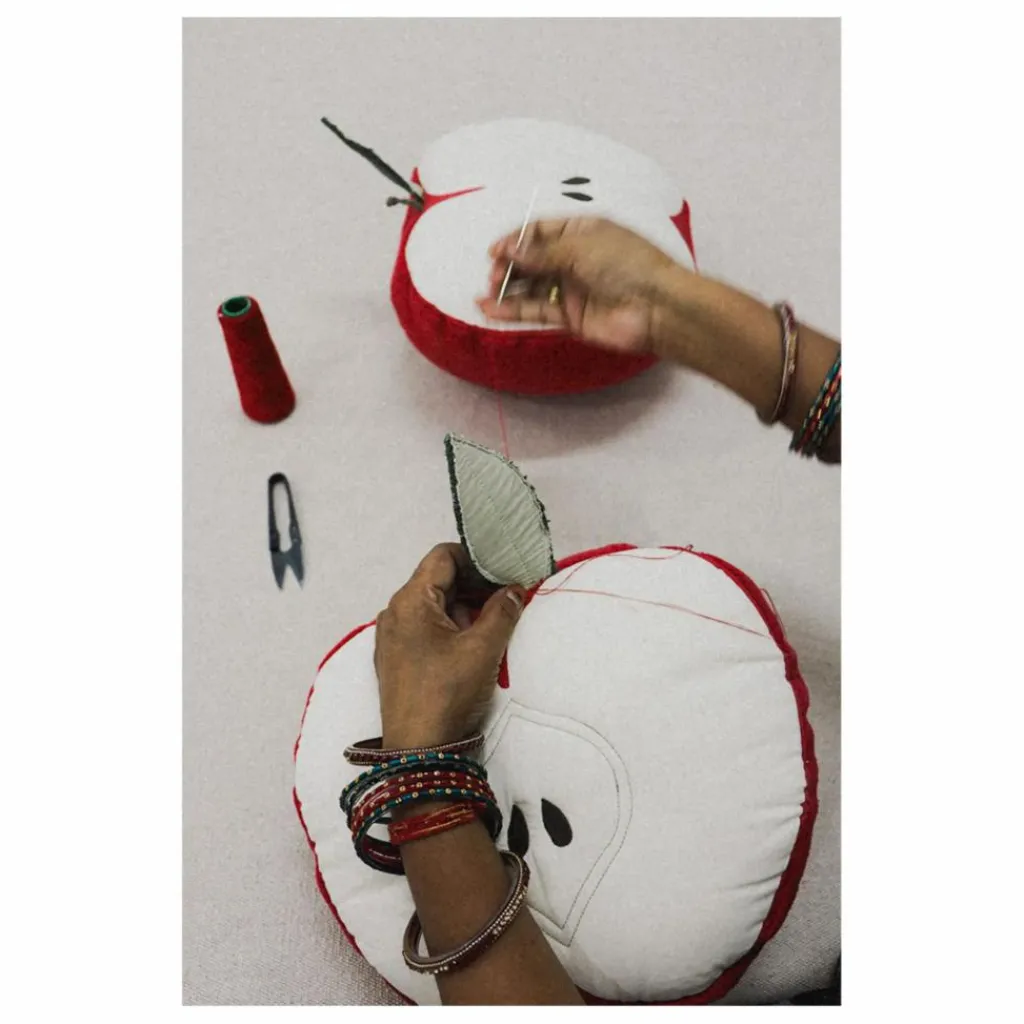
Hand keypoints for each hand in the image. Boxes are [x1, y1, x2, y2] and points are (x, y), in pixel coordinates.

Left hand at [374, 543, 525, 749]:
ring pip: (434, 606)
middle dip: (475, 586)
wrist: (419, 752)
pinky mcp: (397, 659)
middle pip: (438, 580)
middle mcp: (395, 612)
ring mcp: (393, 637)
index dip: (476, 558)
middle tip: (509, 598)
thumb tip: (514, 589)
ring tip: (496, 625)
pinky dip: (451, 628)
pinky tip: (475, 645)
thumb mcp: (483, 649)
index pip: (443, 556)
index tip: (505, 571)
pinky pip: (426, 629)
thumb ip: (502, 611)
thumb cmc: (447, 693)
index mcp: (410, 600)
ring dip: (466, 609)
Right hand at [476, 217, 696, 355]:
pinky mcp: (570, 316)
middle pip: (531, 259)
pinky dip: (513, 311)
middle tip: (494, 274)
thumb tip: (510, 249)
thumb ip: (541, 252)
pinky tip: (491, 310)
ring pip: (531, 287)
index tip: (496, 251)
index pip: (539, 231)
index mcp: (582, 231)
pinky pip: (536, 310)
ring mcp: (572, 288)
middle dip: (509, 265)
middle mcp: (575, 258)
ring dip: (506, 290)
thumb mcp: (580, 247)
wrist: (657, 308)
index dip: (515, 240)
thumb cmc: (630, 266)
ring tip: (485, 294)